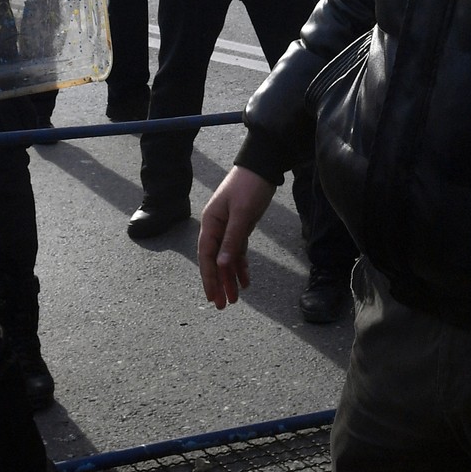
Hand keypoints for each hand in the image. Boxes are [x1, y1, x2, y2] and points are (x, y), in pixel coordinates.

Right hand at [197, 165, 277, 308]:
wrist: (262, 166)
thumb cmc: (250, 186)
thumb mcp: (242, 213)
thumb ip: (232, 239)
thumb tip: (222, 265)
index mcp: (211, 223)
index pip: (207, 256)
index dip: (210, 278)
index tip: (213, 297)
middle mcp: (216, 227)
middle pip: (216, 261)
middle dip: (220, 283)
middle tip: (224, 305)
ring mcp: (228, 227)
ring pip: (227, 258)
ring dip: (231, 278)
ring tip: (236, 298)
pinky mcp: (240, 226)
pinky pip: (238, 251)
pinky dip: (241, 266)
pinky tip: (246, 280)